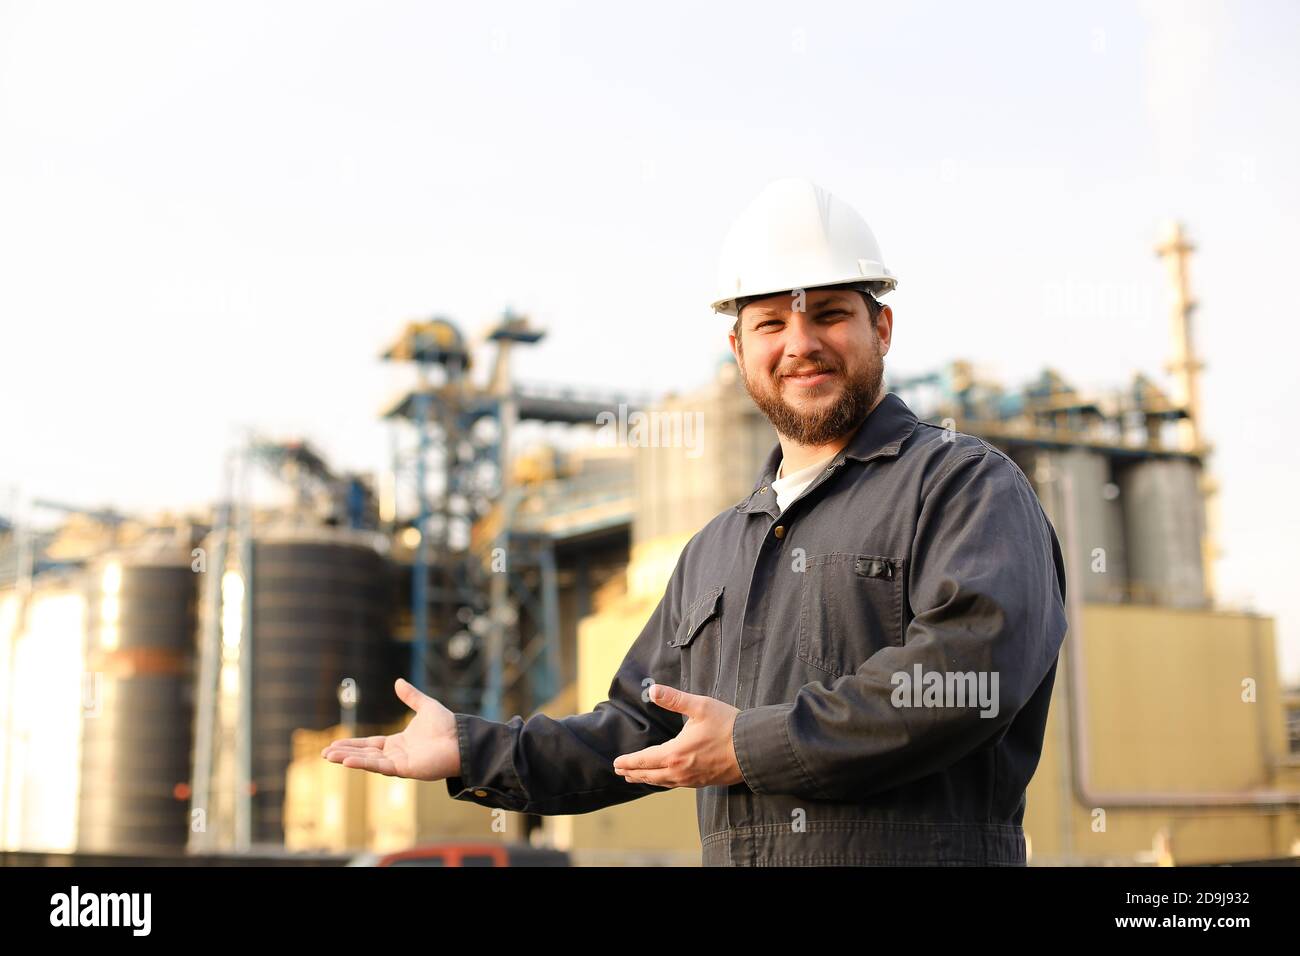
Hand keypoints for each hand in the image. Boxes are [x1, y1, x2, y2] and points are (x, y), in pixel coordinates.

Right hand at [321, 678, 460, 780]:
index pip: (370, 744)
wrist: (462, 739)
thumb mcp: (425, 706)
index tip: (334, 745)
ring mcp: (399, 763)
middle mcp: (396, 755)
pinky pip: (380, 767)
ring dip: (349, 758)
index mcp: (398, 743)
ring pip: (369, 761)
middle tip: (325, 753)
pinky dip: (364, 764)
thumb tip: (398, 682)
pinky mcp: (405, 769)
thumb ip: (411, 696)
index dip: (352, 745)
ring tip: (329, 756)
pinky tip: (347, 761)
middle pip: (364, 754)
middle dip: (344, 753)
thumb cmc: (448, 726)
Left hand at [612, 684, 744, 788]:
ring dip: (647, 779)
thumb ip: (674, 698)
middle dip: (633, 773)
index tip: (616, 762)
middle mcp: (680, 771)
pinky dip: (664, 782)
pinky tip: (664, 779)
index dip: (629, 761)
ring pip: (663, 782)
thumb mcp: (700, 706)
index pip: (644, 760)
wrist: (755, 749)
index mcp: (675, 754)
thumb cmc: (728, 726)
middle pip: (650, 775)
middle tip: (620, 771)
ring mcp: (692, 779)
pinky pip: (676, 785)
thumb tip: (652, 689)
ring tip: (636, 778)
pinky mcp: (703, 781)